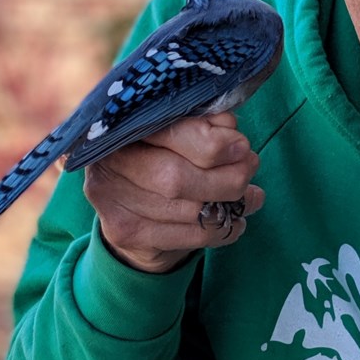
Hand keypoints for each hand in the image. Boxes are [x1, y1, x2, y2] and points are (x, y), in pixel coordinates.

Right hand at [82, 112, 263, 273]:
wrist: (130, 204)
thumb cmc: (163, 154)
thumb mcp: (180, 129)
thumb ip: (202, 123)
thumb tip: (230, 128)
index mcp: (122, 125)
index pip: (168, 132)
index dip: (210, 141)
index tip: (241, 145)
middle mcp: (109, 163)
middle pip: (175, 178)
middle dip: (225, 177)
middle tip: (250, 168)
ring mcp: (112, 202)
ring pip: (187, 210)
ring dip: (230, 204)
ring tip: (250, 196)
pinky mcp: (125, 232)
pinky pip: (188, 235)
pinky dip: (222, 229)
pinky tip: (235, 220)